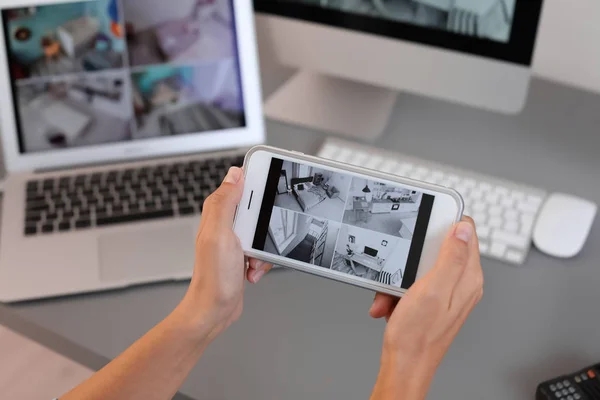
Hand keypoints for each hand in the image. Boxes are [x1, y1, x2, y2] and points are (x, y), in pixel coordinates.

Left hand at [178, 167, 271, 338]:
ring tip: (251, 259)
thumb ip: (225, 202)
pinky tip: (251, 270)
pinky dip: (262, 262)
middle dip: (264, 226)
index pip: (239, 185)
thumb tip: (234, 174)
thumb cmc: (213, 277)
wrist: (215, 310)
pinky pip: (263, 250)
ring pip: (264, 231)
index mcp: (217, 212)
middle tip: (255, 239)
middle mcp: (224, 224)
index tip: (268, 192)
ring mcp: (235, 240)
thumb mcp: (219, 234)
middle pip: (258, 210)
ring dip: (263, 248)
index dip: (256, 185)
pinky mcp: (243, 255)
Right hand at [370, 217, 482, 399]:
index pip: (466, 233)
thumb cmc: (417, 336)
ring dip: (401, 275)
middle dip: (414, 254)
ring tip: (392, 292)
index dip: (445, 222)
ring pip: (421, 266)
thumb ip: (451, 257)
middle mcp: (461, 283)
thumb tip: (463, 229)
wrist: (404, 365)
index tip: (425, 222)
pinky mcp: (431, 300)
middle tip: (401, 267)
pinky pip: (413, 282)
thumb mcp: (432, 289)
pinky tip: (391, 303)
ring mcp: (446, 292)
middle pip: (439, 248)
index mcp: (468, 277)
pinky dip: (398, 290)